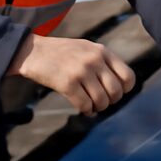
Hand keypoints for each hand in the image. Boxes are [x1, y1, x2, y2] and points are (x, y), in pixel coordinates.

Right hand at [7, 34, 134, 115]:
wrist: (33, 52)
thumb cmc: (61, 54)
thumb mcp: (86, 49)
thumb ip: (103, 62)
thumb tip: (120, 88)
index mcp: (102, 51)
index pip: (128, 77)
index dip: (124, 90)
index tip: (114, 93)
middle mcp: (94, 60)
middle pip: (116, 92)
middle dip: (110, 102)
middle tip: (101, 102)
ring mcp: (81, 71)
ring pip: (101, 101)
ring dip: (97, 108)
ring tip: (91, 106)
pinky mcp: (67, 83)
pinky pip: (85, 105)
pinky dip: (86, 111)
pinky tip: (82, 108)